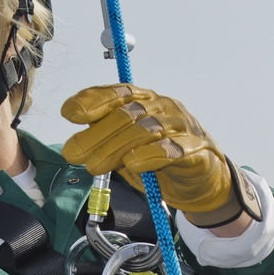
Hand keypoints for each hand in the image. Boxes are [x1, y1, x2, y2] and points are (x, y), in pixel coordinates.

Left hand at [61, 84, 260, 226]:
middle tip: (73, 153)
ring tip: (94, 165)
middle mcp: (163, 108)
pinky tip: (133, 163)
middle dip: (96, 134)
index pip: (118, 93)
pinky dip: (152, 155)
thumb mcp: (129, 150)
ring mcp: (181, 127)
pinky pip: (173, 149)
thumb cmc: (162, 161)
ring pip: (146, 130)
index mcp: (146, 102)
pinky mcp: (196, 150)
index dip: (93, 100)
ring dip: (116, 148)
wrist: (204, 181)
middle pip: (127, 114)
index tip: (69, 113)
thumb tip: (76, 144)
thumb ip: (107, 142)